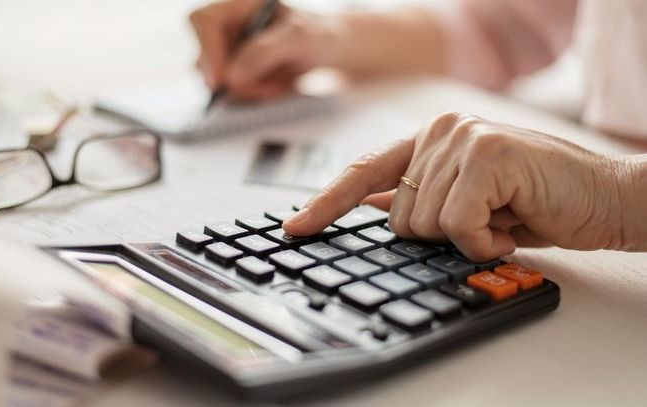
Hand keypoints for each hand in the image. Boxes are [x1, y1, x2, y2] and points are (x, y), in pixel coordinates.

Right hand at [189, 0, 340, 100]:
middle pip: (204, 60)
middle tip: (269, 89)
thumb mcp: (298, 37)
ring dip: (249, 92)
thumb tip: (232, 77)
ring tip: (279, 84)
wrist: (323, 51)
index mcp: (235, 4)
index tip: (221, 82)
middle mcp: (223, 27)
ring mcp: (223, 53)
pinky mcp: (230, 75)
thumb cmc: (314, 34)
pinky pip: (230, 96)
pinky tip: (274, 88)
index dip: (207, 50)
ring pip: (217, 84)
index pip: (203, 21)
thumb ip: (266, 50)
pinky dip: (252, 99)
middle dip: (236, 82)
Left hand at [283, 112, 636, 260]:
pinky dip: (486, 241)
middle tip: (485, 223)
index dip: (327, 203)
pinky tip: (513, 224)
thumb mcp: (468, 203)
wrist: (604, 198)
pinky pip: (457, 224)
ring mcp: (462, 137)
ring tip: (504, 219)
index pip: (365, 172)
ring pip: (424, 223)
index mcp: (430, 139)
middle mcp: (440, 130)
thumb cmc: (537, 202)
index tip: (295, 228)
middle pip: (397, 215)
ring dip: (468, 239)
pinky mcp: (486, 152)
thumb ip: (420, 200)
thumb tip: (371, 210)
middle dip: (439, 237)